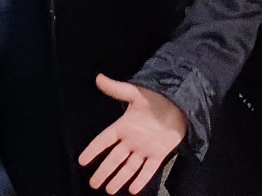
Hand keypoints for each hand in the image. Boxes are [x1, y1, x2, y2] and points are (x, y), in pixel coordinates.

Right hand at [79, 74, 186, 192]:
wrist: (179, 104)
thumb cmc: (155, 97)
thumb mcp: (135, 93)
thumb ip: (116, 89)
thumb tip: (98, 77)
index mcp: (123, 126)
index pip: (104, 140)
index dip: (93, 150)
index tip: (81, 161)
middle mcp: (131, 140)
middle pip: (114, 159)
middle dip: (104, 171)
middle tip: (93, 184)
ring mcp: (144, 149)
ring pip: (129, 167)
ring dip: (119, 178)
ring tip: (108, 190)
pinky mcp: (158, 155)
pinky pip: (148, 170)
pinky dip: (141, 180)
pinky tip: (133, 190)